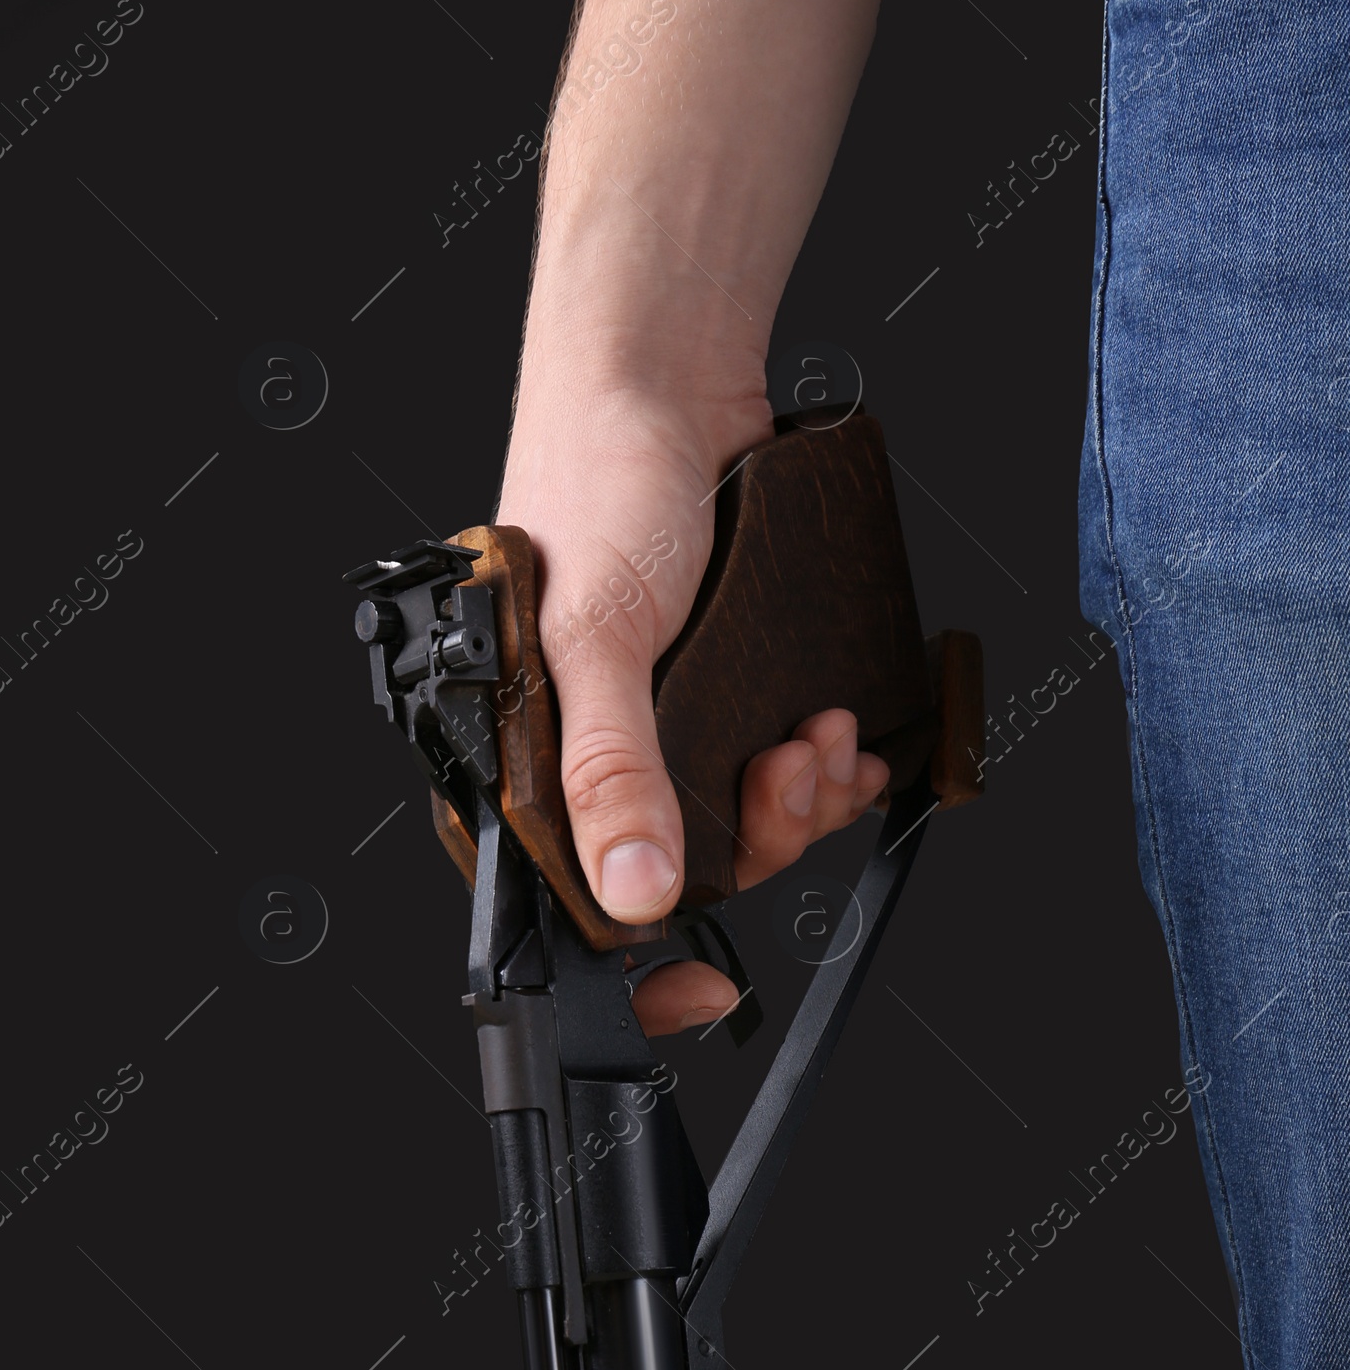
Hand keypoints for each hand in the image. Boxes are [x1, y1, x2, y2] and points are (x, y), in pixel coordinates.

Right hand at [497, 382, 888, 1035]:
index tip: (697, 992)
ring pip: (737, 827)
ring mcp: (662, 728)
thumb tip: (634, 891)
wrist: (666, 376)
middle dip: (756, 840)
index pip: (572, 904)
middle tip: (789, 774)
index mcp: (527, 764)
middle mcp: (592, 758)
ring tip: (820, 738)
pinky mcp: (721, 695)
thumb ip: (612, 768)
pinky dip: (821, 769)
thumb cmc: (595, 483)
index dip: (632, 964)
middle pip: (679, 873)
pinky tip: (843, 736)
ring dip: (799, 801)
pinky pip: (775, 773)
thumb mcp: (597, 636)